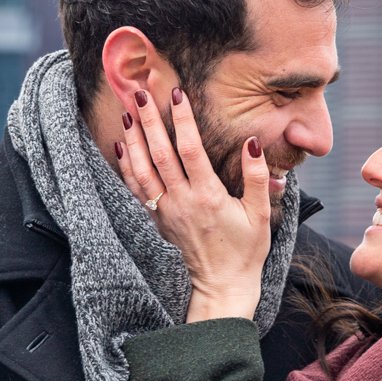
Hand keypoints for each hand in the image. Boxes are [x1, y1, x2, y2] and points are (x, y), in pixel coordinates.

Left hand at [115, 86, 271, 321]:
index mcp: (208, 196)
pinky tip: (121, 147)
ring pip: (142, 169)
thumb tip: (251, 142)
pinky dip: (126, 166)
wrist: (220, 288)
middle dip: (149, 120)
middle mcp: (181, 201)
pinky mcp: (156, 221)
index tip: (176, 94)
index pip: (190, 149)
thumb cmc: (245, 252)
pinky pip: (136, 189)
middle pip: (159, 153)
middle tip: (140, 92)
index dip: (182, 120)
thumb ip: (257, 177)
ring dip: (133, 138)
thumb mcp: (260, 214)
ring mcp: (165, 212)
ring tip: (126, 112)